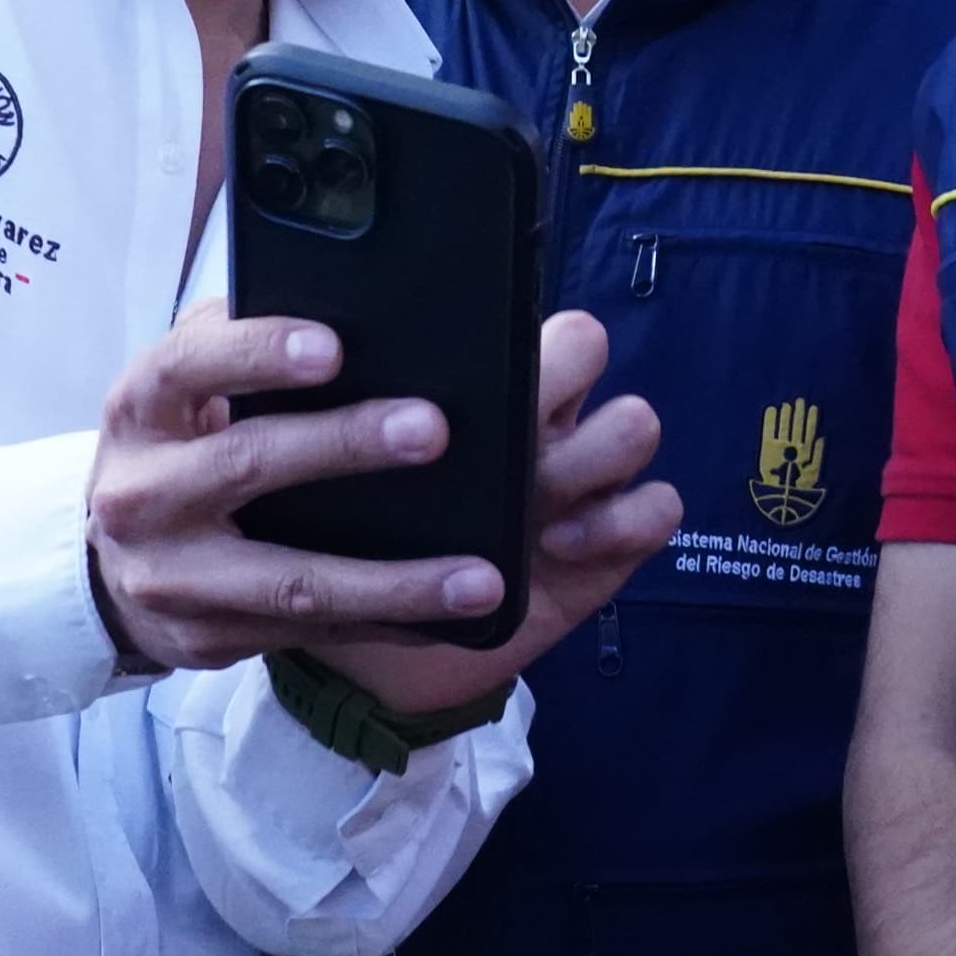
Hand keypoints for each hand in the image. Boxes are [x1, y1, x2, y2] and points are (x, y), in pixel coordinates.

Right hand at [83, 305, 670, 695]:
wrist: (110, 565)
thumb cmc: (175, 445)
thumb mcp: (183, 388)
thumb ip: (240, 344)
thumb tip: (344, 293)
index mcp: (141, 408)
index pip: (189, 367)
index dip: (258, 353)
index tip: (332, 346)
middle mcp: (144, 493)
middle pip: (248, 465)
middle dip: (344, 447)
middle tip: (432, 430)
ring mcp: (174, 576)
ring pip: (292, 582)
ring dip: (394, 581)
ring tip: (479, 579)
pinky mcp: (208, 636)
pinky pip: (312, 632)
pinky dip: (388, 624)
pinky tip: (451, 617)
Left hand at [312, 309, 678, 715]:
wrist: (362, 646)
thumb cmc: (333, 541)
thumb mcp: (314, 473)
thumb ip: (318, 416)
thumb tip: (297, 361)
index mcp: (466, 384)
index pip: (505, 308)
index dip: (501, 324)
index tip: (456, 371)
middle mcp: (534, 418)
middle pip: (586, 345)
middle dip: (557, 378)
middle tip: (508, 429)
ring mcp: (578, 479)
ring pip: (632, 424)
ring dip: (591, 454)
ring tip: (533, 501)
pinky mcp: (610, 542)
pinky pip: (658, 507)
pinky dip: (621, 522)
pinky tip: (558, 547)